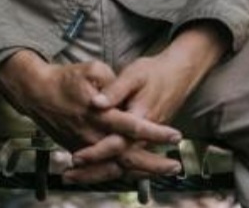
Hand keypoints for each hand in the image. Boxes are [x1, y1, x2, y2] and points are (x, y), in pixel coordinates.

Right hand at [0, 50, 181, 156]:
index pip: (133, 127)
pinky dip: (121, 172)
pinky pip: (103, 168)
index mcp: (100, 115)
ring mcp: (85, 147)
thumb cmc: (65, 79)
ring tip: (161, 172)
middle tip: (175, 167)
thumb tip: (126, 96)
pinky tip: (135, 172)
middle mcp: (93, 136)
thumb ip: (113, 83)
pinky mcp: (79, 150)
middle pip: (128, 157)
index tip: (175, 136)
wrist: (36, 93)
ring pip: (116, 167)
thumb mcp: (91, 69)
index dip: (155, 133)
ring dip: (141, 171)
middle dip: (154, 164)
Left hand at [64, 23, 228, 183]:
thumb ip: (116, 89)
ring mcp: (144, 139)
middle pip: (118, 160)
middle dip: (94, 169)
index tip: (77, 156)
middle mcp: (144, 135)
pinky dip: (110, 165)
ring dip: (99, 171)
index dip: (97, 151)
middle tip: (71, 173)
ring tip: (76, 175)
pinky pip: (126, 159)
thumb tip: (96, 102)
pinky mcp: (143, 139)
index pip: (117, 143)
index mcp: (140, 118)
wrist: (177, 74)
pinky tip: (94, 168)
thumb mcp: (134, 74)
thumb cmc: (153, 73)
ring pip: (122, 163)